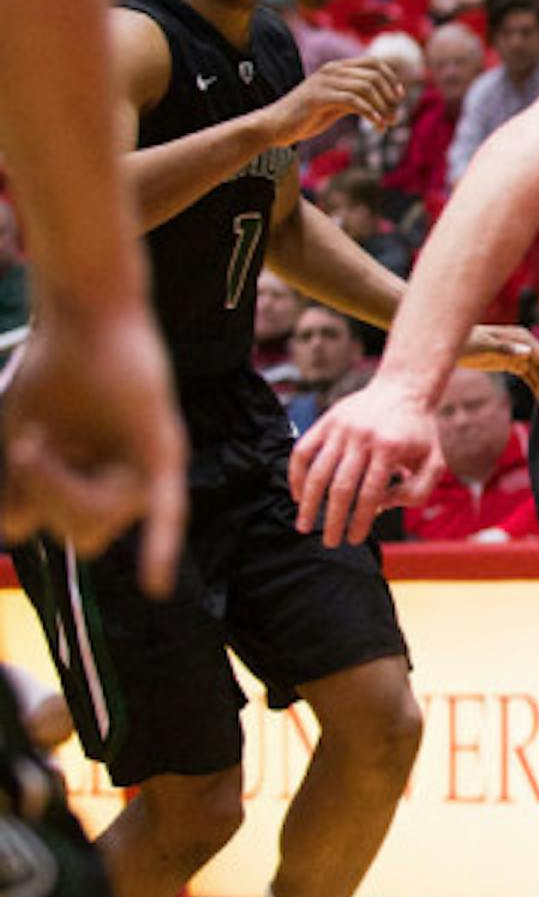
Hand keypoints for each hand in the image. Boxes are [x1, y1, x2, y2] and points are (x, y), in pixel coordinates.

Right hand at [0, 292, 185, 596]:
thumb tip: (16, 532)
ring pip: (99, 523)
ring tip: (52, 430)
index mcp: (86, 481)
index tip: (20, 447)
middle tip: (34, 441)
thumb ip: (19, 484)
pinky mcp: (164, 450)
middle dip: (46, 494)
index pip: (50, 529)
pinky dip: (159, 547)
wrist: (85, 311)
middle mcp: (120, 482)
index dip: (24, 500)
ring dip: (59, 481)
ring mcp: (144, 469)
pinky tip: (156, 585)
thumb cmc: (54, 365)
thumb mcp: (16, 429)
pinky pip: (165, 510)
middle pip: (80, 534)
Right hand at [266, 55, 405, 149]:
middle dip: (389, 97)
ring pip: (366, 87)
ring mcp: (325, 82)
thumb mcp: (336, 104)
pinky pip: (353, 101)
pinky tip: (376, 125)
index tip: (399, 98)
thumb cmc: (306, 117)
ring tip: (385, 124)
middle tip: (394, 117)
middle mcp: (332, 70)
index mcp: (337, 68)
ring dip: (382, 108)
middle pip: (374, 74)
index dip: (391, 78)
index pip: (374, 62)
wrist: (275, 126)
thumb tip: (386, 106)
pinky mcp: (319, 97)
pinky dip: (370, 113)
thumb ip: (357, 99)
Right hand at [291, 373, 439, 545]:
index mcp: (390, 449)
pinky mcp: (326, 421)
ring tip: (304, 525)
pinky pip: (303, 451)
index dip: (360, 521)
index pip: (370, 494)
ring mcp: (341, 428)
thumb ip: (417, 492)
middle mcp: (362, 438)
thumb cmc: (419, 433)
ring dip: (309, 503)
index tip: (352, 540)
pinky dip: (296, 475)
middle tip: (329, 542)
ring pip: (317, 471)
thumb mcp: (434, 463)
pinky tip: (297, 496)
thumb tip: (381, 507)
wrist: (403, 389)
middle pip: (341, 488)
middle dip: (333, 519)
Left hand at [463, 323, 538, 395]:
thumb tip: (527, 351)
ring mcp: (517, 353)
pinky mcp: (510, 362)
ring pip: (537, 370)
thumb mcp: (484, 344)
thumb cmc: (466, 341)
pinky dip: (534, 384)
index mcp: (520, 336)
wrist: (449, 345)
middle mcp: (522, 343)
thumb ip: (505, 348)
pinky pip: (528, 375)